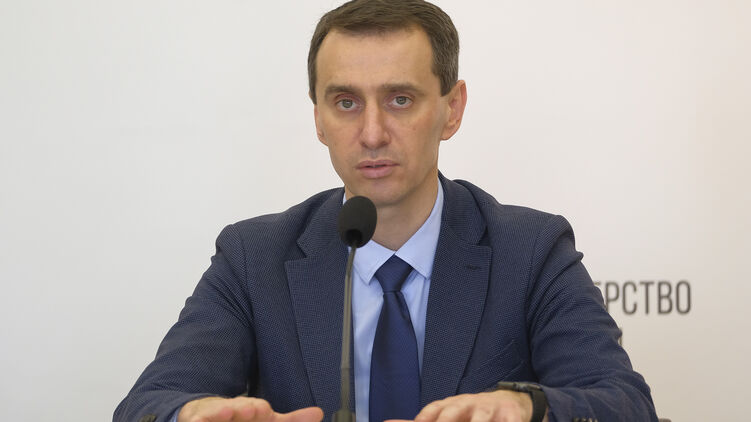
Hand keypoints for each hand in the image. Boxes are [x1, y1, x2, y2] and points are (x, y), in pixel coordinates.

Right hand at [178, 396, 323, 421]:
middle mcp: (231, 411)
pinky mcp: (194, 420)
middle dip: (242, 409)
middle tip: (248, 410)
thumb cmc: (239, 421)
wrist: (204, 414)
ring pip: (215, 412)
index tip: (262, 410)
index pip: (256, 409)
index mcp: (250, 411)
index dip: (258, 410)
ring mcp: (212, 416)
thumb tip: (318, 413)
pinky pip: (195, 420)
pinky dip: (198, 421)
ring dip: (219, 412)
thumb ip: (291, 421)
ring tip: (227, 411)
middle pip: (236, 408)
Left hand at [399, 390, 546, 421]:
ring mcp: (489, 409)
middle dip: (446, 420)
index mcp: (451, 405)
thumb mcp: (447, 415)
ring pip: (482, 416)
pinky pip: (510, 420)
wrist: (508, 403)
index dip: (426, 416)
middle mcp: (468, 404)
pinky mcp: (511, 415)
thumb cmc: (470, 413)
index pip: (435, 409)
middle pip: (455, 411)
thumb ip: (423, 420)